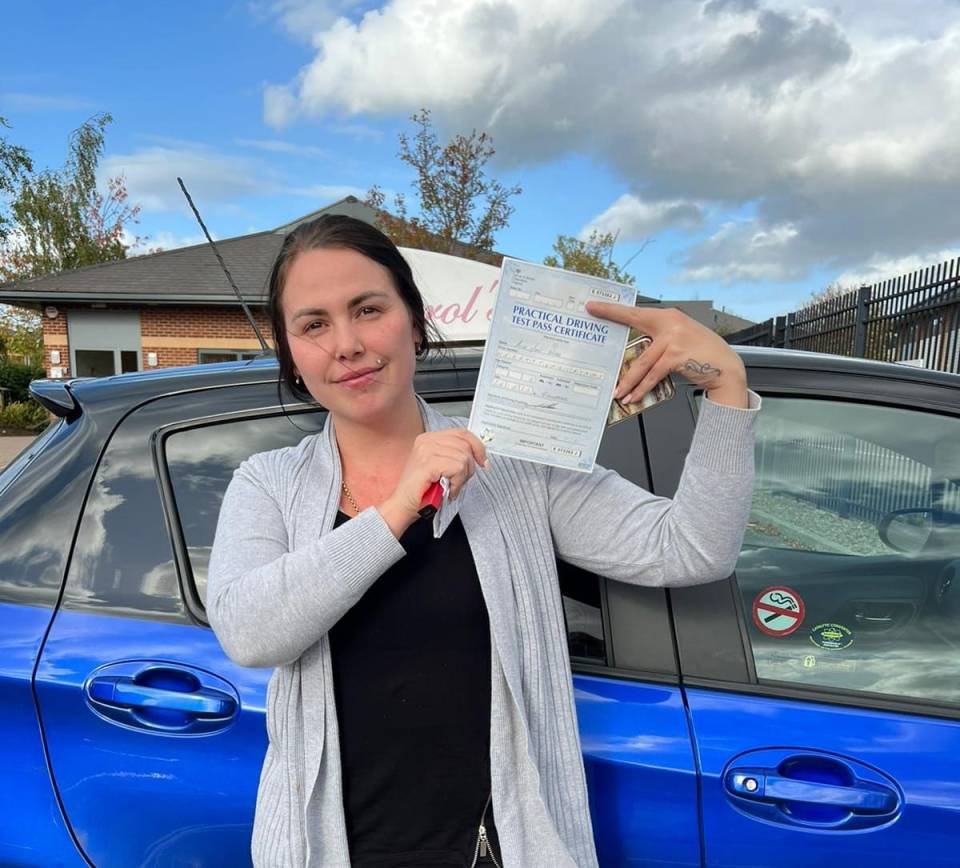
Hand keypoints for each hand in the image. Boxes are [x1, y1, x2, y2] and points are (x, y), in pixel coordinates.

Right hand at [379, 429, 488, 536]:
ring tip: (451, 487)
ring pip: (463, 457)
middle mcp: (426, 440)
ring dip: (462, 478)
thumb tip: (479, 455)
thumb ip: (455, 456)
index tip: (483, 462)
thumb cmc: (422, 491)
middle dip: (469, 467)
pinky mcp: (428, 463)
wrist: (402, 506)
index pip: (462, 433)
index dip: (477, 446)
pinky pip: (457, 468)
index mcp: (429, 438)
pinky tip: (449, 490)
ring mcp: (426, 450)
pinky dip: (457, 483)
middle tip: (459, 482)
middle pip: (465, 445)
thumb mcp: (442, 468)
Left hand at [585, 303, 747, 407]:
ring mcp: (673, 339)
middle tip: (592, 331)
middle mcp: (671, 322)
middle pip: (634, 325)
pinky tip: (634, 396)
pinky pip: (653, 375)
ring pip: (642, 362)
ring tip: (617, 393)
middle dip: (611, 322)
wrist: (726, 367)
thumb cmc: (703, 354)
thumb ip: (659, 339)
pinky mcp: (676, 356)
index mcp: (669, 316)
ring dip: (628, 381)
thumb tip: (634, 354)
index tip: (594, 306)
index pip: (636, 312)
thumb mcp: (680, 339)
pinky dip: (642, 388)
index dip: (613, 310)